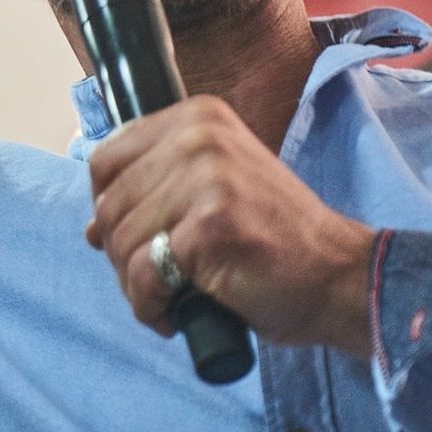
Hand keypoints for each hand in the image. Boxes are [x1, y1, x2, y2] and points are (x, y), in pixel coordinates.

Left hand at [85, 94, 374, 355]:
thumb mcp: (212, 191)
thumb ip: (154, 192)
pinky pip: (144, 275)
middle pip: (108, 205)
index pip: (105, 161)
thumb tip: (91, 228)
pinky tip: (175, 314)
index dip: (108, 207)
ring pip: (120, 242)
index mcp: (195, 116)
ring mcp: (205, 178)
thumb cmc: (273, 239)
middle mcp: (197, 135)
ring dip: (135, 286)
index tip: (137, 236)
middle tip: (158, 279)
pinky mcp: (209, 227)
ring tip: (170, 298)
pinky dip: (150, 306)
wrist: (340, 277)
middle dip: (121, 254)